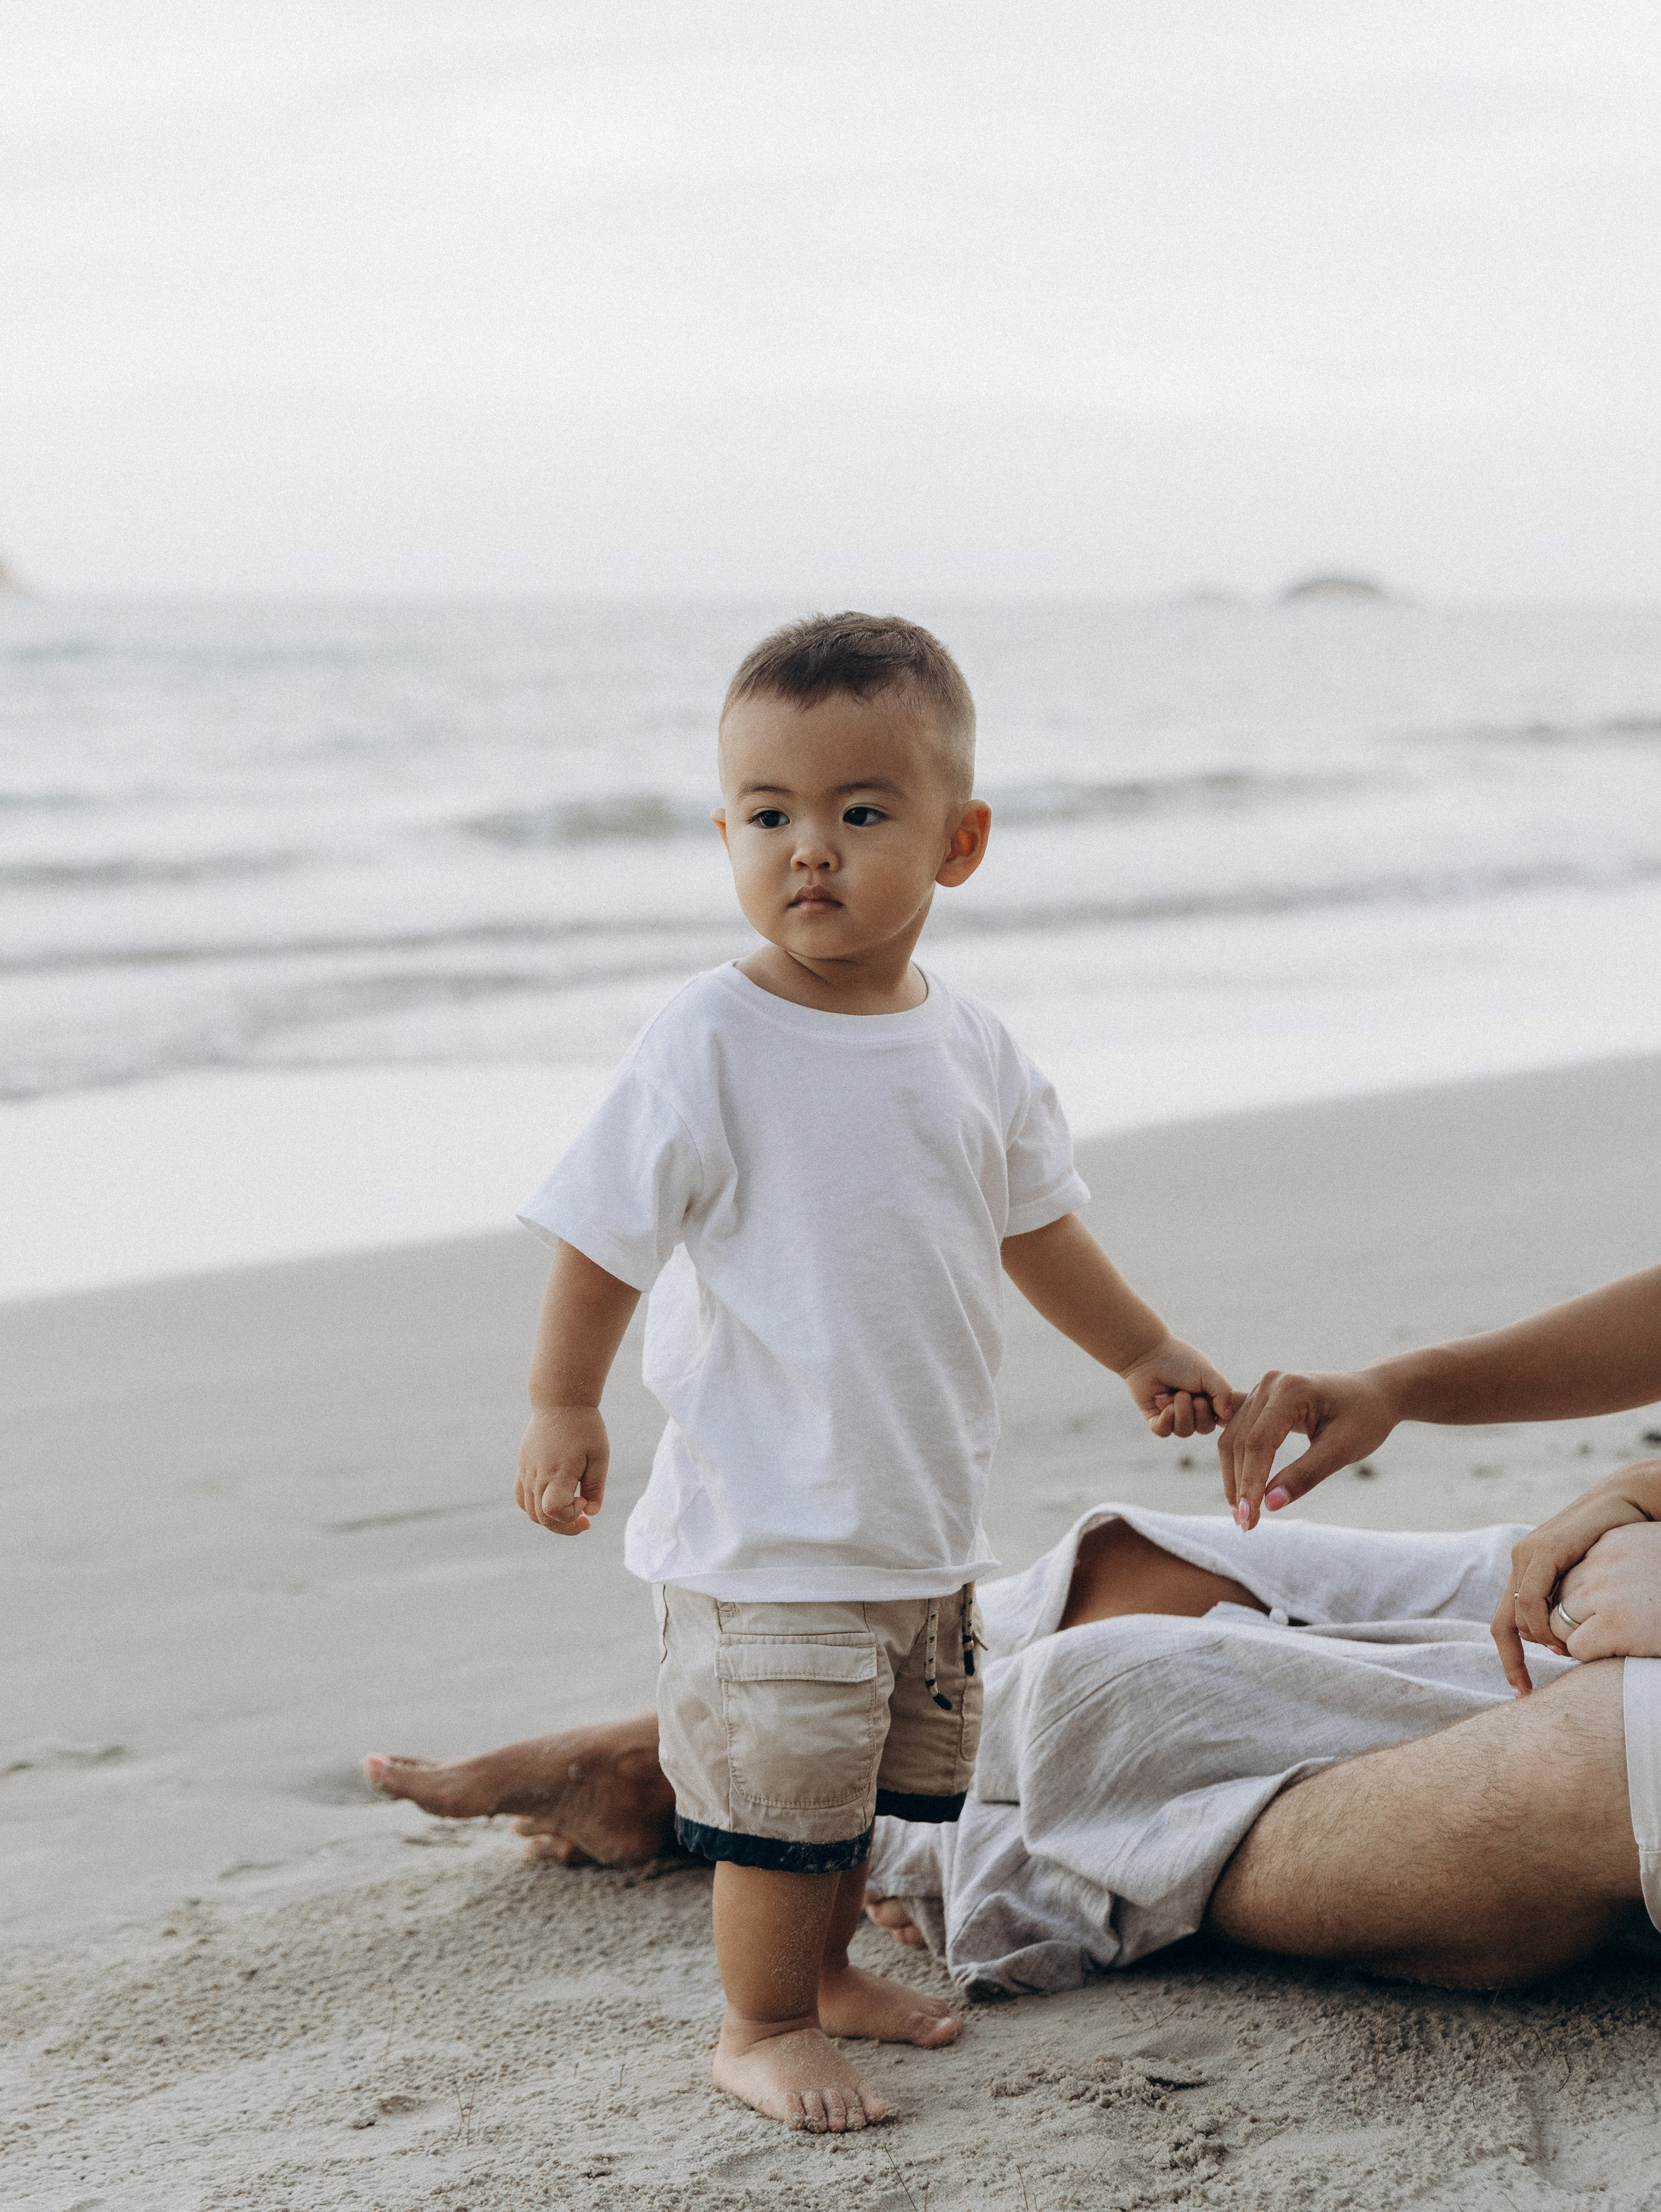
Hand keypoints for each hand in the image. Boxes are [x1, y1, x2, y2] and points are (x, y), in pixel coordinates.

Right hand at [516, 1405, 608, 1534]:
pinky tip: (553, 1501)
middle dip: (564, 1527)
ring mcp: (526, 1471)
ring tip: (570, 1511)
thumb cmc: (585, 1427)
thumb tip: (591, 1513)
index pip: (553, 1511)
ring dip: (550, 1520)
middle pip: (541, 1518)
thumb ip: (596, 1487)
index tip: (583, 1501)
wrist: (560, 1402)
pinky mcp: (522, 1467)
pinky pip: (521, 1498)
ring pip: (530, 1511)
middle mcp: (538, 1474)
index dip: (569, 1517)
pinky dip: (535, 1508)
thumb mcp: (600, 1456)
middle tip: (584, 1522)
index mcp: (558, 1471)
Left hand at [1123, 1336, 1239, 1438]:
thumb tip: (1227, 1418)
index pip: (1221, 1420)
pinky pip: (1164, 1431)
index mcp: (1209, 1399)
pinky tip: (1162, 1403)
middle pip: (1204, 1428)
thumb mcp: (1208, 1373)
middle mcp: (1193, 1410)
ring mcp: (1174, 1416)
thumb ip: (1223, 1393)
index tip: (1208, 1399)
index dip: (1217, 1415)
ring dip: (1181, 1413)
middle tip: (1188, 1394)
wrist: (1148, 1354)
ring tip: (1176, 1394)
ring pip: (1184, 1431)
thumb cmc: (1180, 1360)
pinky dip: (1165, 1420)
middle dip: (1198, 1413)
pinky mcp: (1156, 1418)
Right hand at [1219, 1368, 1398, 1529]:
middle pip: (1240, 1441)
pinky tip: (1237, 1485)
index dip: (1250, 1483)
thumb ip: (1306, 1475)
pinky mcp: (1262, 1398)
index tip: (1248, 1518)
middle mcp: (1271, 1383)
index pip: (1258, 1443)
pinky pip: (1238, 1429)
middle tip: (1245, 1524)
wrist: (1375, 1393)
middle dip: (1240, 1485)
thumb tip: (1270, 1504)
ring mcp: (1263, 1388)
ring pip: (1233, 1437)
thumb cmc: (1365, 1419)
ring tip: (1243, 1511)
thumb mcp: (1343, 1450)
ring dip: (1235, 1476)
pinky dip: (1237, 1459)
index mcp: (1291, 1390)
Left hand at [1491, 1457, 1660, 1691]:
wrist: (1626, 1504)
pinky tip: (1561, 1641)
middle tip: (1527, 1691)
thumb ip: (1569, 1606)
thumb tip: (1563, 1642)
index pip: (1505, 1624)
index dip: (1510, 1660)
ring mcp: (1528, 1554)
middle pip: (1503, 1623)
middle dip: (1513, 1661)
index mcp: (1528, 1573)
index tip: (1522, 1692)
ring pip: (1517, 1614)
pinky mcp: (1544, 1549)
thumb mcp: (1587, 1585)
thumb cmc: (1615, 1546)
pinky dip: (1540, 1624)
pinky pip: (1530, 1598)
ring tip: (1563, 1656)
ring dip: (1537, 1642)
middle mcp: (1521, 1562)